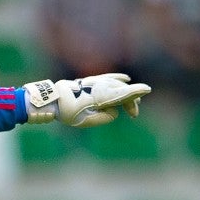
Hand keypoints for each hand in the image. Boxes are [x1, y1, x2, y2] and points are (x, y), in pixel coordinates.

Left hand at [23, 73, 151, 127]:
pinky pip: (108, 78)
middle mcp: (98, 86)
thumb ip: (103, 118)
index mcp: (98, 97)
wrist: (52, 99)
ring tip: (134, 101)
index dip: (134, 93)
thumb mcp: (84, 121)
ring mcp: (95, 82)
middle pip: (121, 91)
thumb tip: (113, 111)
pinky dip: (118, 79)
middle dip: (130, 101)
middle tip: (133, 114)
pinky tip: (126, 79)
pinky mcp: (91, 81)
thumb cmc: (67, 112)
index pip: (120, 94)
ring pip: (116, 85)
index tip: (146, 89)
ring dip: (126, 93)